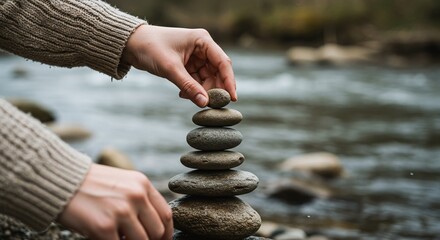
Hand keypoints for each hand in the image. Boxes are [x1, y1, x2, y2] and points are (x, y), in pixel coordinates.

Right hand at [57, 164, 172, 239]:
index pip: (166, 215)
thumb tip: (155, 228)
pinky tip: (105, 238)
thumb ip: (141, 200)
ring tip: (119, 237)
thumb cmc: (91, 186)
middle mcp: (136, 196)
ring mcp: (121, 211)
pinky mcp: (104, 227)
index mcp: (142, 184)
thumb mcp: (123, 183)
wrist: (59, 181)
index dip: (166, 234)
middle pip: (157, 231)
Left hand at [121, 25, 236, 106]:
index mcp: (202, 41)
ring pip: (208, 79)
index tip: (232, 99)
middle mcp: (202, 48)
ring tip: (188, 97)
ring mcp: (196, 57)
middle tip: (209, 104)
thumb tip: (205, 103)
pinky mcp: (188, 66)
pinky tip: (183, 94)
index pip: (223, 63)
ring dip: (201, 91)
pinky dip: (193, 90)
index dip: (229, 81)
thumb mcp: (170, 69)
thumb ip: (189, 86)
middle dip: (214, 89)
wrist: (131, 45)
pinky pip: (197, 81)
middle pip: (217, 73)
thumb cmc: (151, 48)